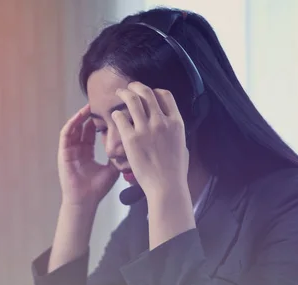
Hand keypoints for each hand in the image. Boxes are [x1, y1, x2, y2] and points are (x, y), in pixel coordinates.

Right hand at [58, 104, 118, 206]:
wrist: (85, 201)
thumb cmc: (97, 189)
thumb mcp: (112, 169)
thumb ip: (118, 156)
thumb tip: (131, 145)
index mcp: (88, 152)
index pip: (93, 132)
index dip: (101, 121)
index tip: (110, 111)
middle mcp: (78, 149)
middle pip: (84, 126)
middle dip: (91, 114)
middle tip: (101, 103)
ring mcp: (69, 150)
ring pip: (75, 127)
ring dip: (81, 115)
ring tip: (91, 105)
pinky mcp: (63, 152)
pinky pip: (66, 134)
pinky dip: (72, 123)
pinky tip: (80, 116)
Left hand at [112, 82, 188, 200]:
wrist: (166, 186)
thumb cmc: (175, 171)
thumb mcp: (182, 146)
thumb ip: (174, 132)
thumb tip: (170, 126)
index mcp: (176, 122)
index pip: (165, 95)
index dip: (155, 91)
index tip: (149, 94)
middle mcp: (161, 121)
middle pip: (147, 93)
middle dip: (136, 86)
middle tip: (130, 87)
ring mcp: (145, 129)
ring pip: (132, 100)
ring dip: (124, 93)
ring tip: (119, 93)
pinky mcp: (131, 138)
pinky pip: (120, 117)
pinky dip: (116, 114)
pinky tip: (115, 116)